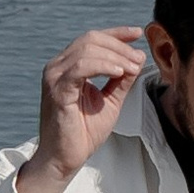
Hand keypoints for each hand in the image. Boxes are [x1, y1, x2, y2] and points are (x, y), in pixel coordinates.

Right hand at [14, 25, 150, 192]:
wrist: (64, 159)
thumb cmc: (83, 132)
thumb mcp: (110, 100)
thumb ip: (122, 80)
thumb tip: (137, 57)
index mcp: (68, 66)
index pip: (92, 38)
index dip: (116, 33)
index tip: (137, 33)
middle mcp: (58, 67)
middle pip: (91, 39)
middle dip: (119, 46)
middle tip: (139, 59)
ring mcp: (55, 77)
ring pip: (87, 49)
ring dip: (115, 56)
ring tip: (133, 67)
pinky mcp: (57, 90)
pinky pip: (80, 67)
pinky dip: (102, 66)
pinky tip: (119, 73)